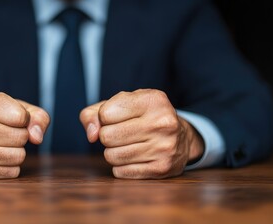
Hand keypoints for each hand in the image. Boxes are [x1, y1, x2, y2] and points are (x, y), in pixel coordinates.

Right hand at [0, 90, 49, 178]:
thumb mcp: (8, 105)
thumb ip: (34, 115)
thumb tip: (37, 137)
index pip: (20, 116)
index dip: (24, 118)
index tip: (12, 117)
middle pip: (20, 137)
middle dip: (21, 135)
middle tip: (7, 132)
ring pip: (17, 156)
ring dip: (16, 151)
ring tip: (1, 144)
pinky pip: (10, 172)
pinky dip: (10, 166)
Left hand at [80, 89, 203, 178]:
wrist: (181, 137)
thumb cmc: (142, 117)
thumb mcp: (121, 104)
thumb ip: (94, 113)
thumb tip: (91, 135)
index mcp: (152, 100)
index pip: (105, 114)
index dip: (105, 118)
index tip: (118, 117)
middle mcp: (162, 122)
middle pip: (107, 137)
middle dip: (107, 136)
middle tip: (122, 133)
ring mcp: (164, 147)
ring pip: (112, 156)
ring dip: (113, 152)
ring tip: (128, 145)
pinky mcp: (162, 168)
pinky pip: (121, 172)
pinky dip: (121, 166)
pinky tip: (135, 157)